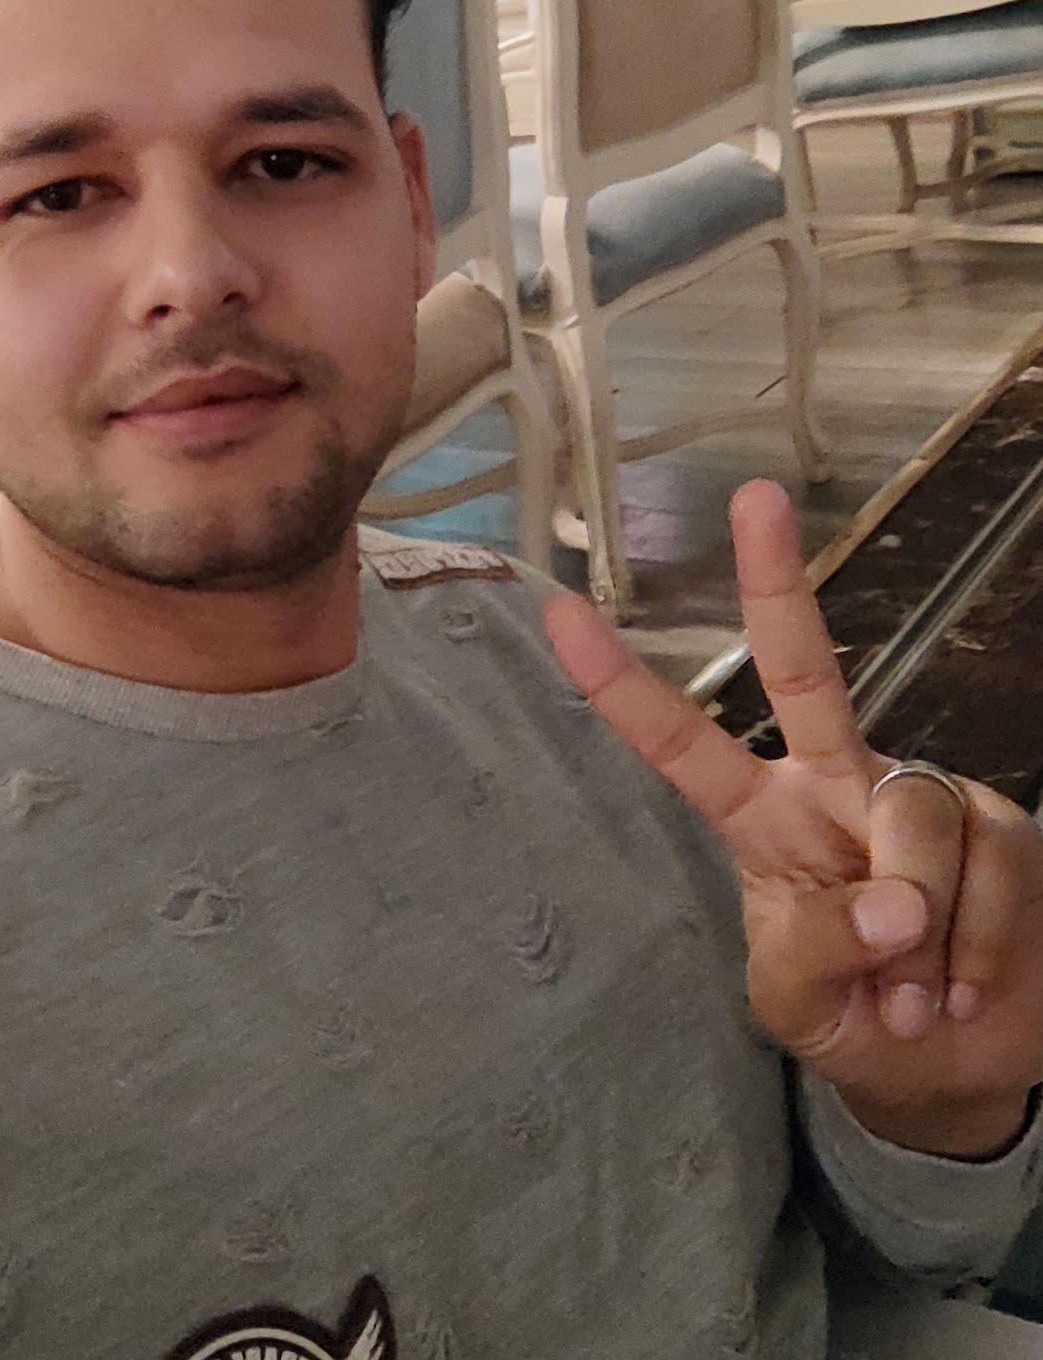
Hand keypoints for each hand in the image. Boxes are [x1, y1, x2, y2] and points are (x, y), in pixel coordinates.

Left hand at [544, 477, 1042, 1159]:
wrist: (966, 1061)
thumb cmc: (859, 1023)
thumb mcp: (801, 1007)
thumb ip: (813, 951)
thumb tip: (893, 902)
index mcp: (763, 820)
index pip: (682, 746)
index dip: (621, 687)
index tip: (560, 614)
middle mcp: (837, 782)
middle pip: (804, 670)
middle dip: (775, 581)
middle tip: (757, 498)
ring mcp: (918, 794)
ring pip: (913, 820)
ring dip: (919, 934)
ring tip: (917, 995)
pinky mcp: (1000, 825)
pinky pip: (988, 869)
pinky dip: (977, 949)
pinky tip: (966, 985)